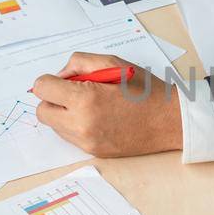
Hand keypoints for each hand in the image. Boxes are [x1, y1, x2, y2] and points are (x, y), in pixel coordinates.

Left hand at [30, 53, 181, 157]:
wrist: (170, 122)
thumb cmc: (146, 91)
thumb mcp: (114, 63)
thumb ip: (80, 63)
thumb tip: (60, 75)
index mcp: (85, 99)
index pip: (42, 89)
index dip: (51, 80)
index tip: (65, 80)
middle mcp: (81, 124)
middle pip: (43, 111)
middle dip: (53, 99)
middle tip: (74, 93)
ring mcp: (87, 141)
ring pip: (54, 126)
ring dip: (63, 114)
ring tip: (90, 105)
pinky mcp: (93, 151)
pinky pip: (70, 137)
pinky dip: (76, 126)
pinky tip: (97, 117)